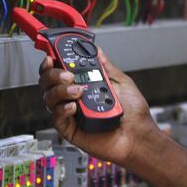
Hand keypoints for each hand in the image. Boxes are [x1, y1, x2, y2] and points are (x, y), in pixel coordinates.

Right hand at [38, 48, 160, 165]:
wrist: (138, 136)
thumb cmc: (133, 114)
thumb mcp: (120, 82)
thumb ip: (104, 66)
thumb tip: (96, 50)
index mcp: (82, 85)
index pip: (58, 71)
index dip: (50, 62)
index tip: (51, 56)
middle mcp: (73, 99)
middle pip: (48, 83)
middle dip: (53, 74)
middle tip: (68, 75)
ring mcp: (70, 114)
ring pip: (49, 98)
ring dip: (59, 90)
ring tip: (78, 90)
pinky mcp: (70, 130)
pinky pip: (56, 118)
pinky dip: (62, 109)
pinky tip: (74, 106)